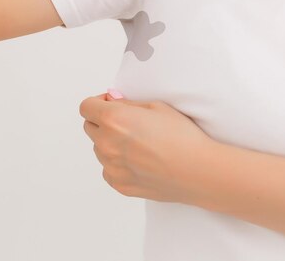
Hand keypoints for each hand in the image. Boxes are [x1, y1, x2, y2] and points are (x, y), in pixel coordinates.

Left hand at [80, 89, 215, 203]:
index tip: (110, 104)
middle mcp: (107, 143)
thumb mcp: (157, 107)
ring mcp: (111, 166)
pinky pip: (108, 169)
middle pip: (89, 127)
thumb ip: (128, 104)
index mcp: (114, 119)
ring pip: (98, 149)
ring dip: (110, 143)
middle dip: (102, 121)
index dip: (97, 102)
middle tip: (126, 123)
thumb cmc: (183, 137)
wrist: (199, 171)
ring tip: (138, 144)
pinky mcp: (119, 184)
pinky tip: (139, 160)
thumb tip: (112, 101)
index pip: (86, 107)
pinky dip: (117, 163)